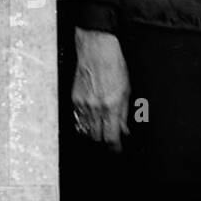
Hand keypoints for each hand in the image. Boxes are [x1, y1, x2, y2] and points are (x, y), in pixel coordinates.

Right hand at [71, 29, 129, 151]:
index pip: (111, 136)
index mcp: (111, 105)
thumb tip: (124, 129)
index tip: (117, 150)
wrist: (97, 51)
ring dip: (93, 134)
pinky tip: (91, 121)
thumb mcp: (127, 89)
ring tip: (101, 131)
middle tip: (110, 140)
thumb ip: (124, 112)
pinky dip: (84, 124)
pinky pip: (77, 120)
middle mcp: (95, 107)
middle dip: (104, 141)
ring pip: (85, 131)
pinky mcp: (73, 100)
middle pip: (96, 137)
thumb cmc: (115, 66)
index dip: (114, 147)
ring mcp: (82, 104)